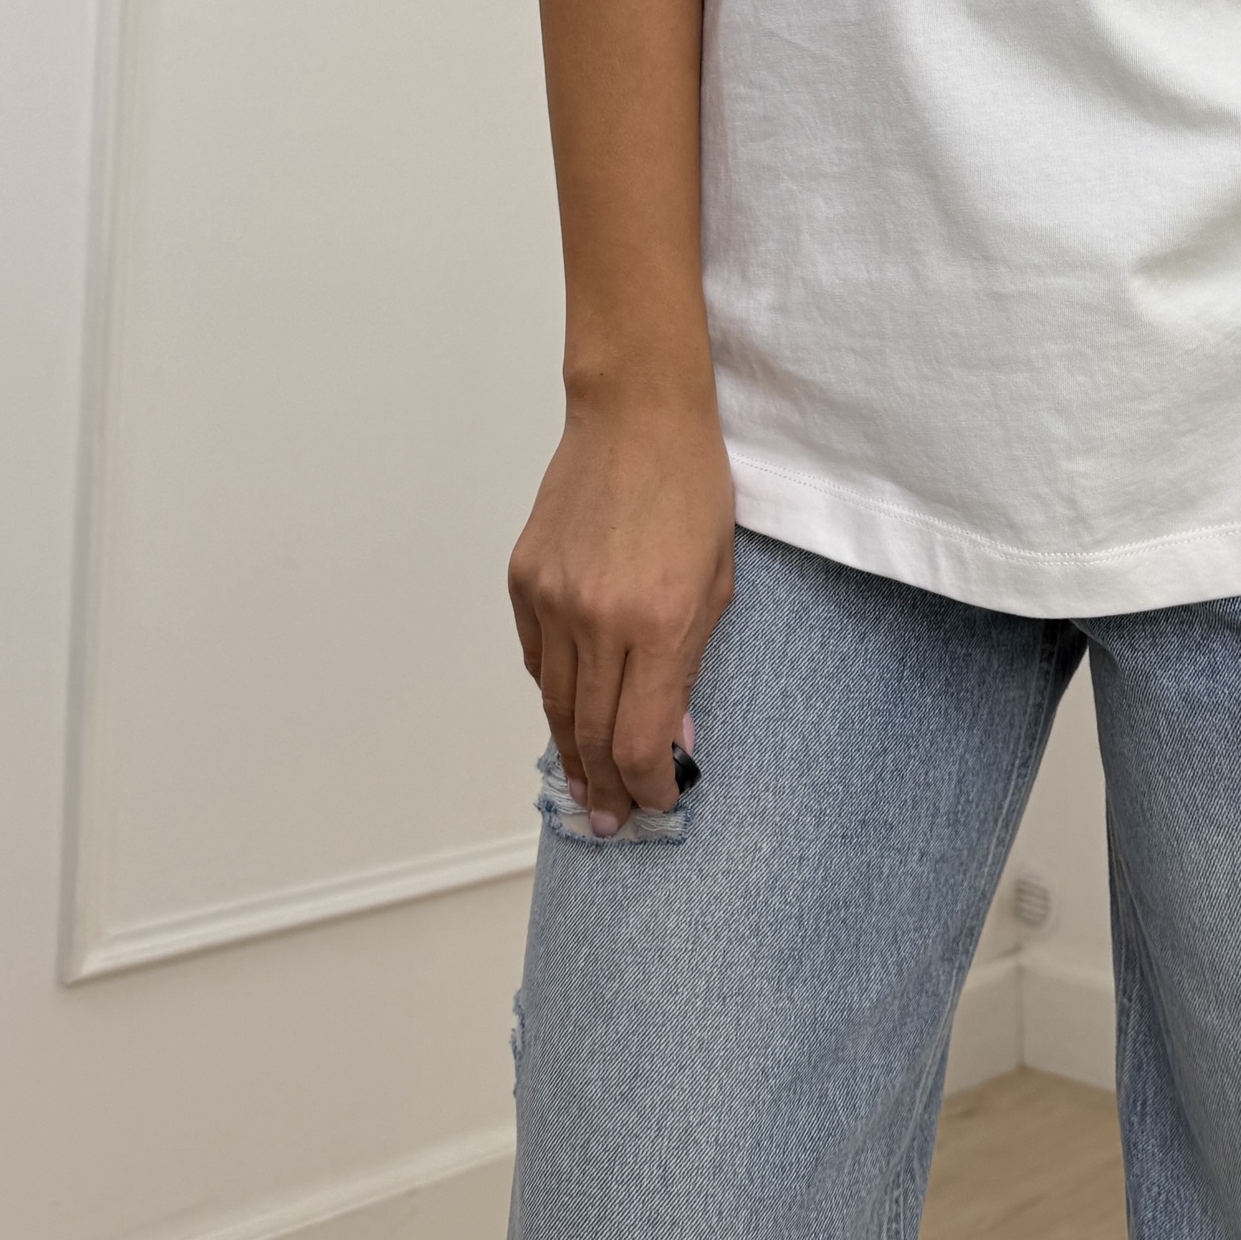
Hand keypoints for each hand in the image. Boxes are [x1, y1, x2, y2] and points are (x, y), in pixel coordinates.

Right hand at [508, 392, 734, 835]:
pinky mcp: (522, 580)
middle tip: (611, 823)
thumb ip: (689, 664)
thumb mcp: (718, 583)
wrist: (637, 416)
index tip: (658, 805)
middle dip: (605, 789)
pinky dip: (554, 691)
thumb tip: (666, 736)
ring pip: (555, 704)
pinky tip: (571, 711)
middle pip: (590, 735)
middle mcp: (596, 620)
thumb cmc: (693, 490)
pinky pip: (536, 658)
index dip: (647, 788)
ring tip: (586, 788)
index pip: (639, 740)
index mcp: (658, 623)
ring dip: (572, 754)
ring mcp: (550, 600)